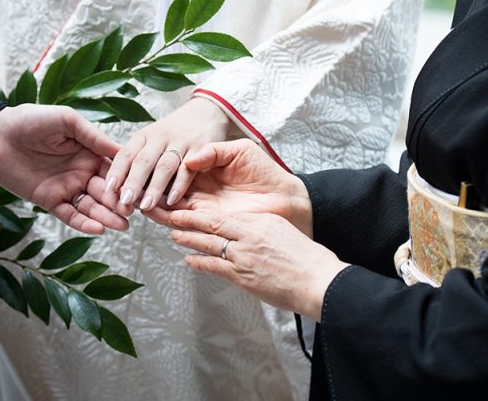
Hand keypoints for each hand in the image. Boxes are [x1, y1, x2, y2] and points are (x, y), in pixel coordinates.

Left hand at [0, 104, 128, 234]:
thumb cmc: (30, 120)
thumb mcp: (66, 121)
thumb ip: (93, 136)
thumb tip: (121, 150)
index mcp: (90, 154)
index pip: (116, 169)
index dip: (129, 179)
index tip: (145, 188)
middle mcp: (82, 172)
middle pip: (108, 191)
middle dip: (122, 202)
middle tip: (136, 211)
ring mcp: (66, 188)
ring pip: (91, 206)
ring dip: (107, 216)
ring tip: (122, 225)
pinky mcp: (49, 200)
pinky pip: (69, 215)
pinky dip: (83, 223)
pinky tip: (98, 229)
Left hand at [105, 98, 231, 212]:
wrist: (205, 113)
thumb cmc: (173, 133)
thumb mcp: (151, 139)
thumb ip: (137, 159)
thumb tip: (117, 189)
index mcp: (144, 136)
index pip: (126, 153)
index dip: (117, 171)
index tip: (109, 189)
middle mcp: (160, 137)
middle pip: (144, 160)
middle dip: (133, 182)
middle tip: (125, 201)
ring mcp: (181, 142)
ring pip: (165, 166)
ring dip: (154, 188)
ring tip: (146, 206)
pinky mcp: (200, 149)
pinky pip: (188, 169)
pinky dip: (180, 185)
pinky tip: (172, 200)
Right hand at [142, 139, 312, 236]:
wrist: (284, 197)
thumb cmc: (265, 171)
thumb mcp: (240, 151)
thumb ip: (215, 151)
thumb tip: (190, 158)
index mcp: (203, 168)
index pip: (172, 167)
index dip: (154, 167)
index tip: (136, 163)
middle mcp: (198, 188)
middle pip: (163, 188)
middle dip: (144, 186)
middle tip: (126, 184)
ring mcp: (201, 206)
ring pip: (168, 205)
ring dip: (150, 202)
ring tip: (132, 199)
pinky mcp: (208, 221)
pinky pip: (182, 220)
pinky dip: (166, 217)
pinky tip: (152, 211)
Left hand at [168, 210, 348, 320]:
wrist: (317, 280)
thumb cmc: (307, 258)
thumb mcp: (282, 232)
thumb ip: (262, 229)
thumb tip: (246, 230)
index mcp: (260, 222)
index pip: (223, 214)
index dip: (201, 211)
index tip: (187, 207)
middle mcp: (249, 235)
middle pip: (210, 224)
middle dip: (186, 219)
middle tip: (170, 215)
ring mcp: (244, 256)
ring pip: (208, 243)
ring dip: (188, 239)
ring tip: (174, 234)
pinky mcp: (243, 276)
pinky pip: (215, 267)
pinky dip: (200, 262)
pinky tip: (190, 260)